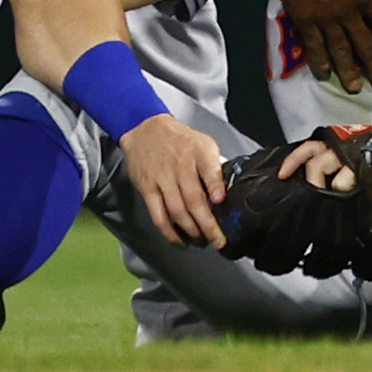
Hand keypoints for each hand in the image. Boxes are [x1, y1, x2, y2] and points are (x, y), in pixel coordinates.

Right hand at [119, 115, 227, 247]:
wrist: (145, 129)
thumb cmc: (180, 141)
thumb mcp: (203, 144)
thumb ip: (215, 167)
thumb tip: (225, 194)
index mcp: (199, 152)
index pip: (209, 169)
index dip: (216, 186)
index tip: (221, 201)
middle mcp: (180, 166)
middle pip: (194, 200)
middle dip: (208, 225)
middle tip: (218, 241)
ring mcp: (162, 179)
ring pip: (177, 212)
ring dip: (191, 232)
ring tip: (202, 242)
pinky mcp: (147, 189)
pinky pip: (158, 215)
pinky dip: (169, 232)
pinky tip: (179, 241)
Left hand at [276, 131, 371, 188]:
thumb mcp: (364, 163)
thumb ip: (343, 172)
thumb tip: (321, 194)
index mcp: (342, 142)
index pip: (309, 147)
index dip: (293, 160)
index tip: (281, 176)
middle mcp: (347, 143)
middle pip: (316, 159)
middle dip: (311, 180)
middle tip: (315, 196)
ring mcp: (360, 150)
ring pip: (332, 166)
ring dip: (332, 186)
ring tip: (340, 198)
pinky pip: (353, 174)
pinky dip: (350, 186)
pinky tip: (357, 194)